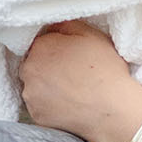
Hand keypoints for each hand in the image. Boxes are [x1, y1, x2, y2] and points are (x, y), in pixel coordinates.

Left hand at [18, 21, 141, 141]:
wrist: (112, 111)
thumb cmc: (105, 71)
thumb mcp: (92, 35)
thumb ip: (67, 25)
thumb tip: (54, 25)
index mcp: (41, 47)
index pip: (41, 42)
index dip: (56, 48)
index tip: (69, 56)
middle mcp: (29, 70)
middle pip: (34, 64)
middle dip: (47, 66)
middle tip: (70, 73)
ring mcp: (30, 95)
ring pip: (35, 86)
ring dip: (46, 86)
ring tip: (70, 91)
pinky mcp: (36, 116)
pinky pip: (40, 106)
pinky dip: (50, 105)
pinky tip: (68, 104)